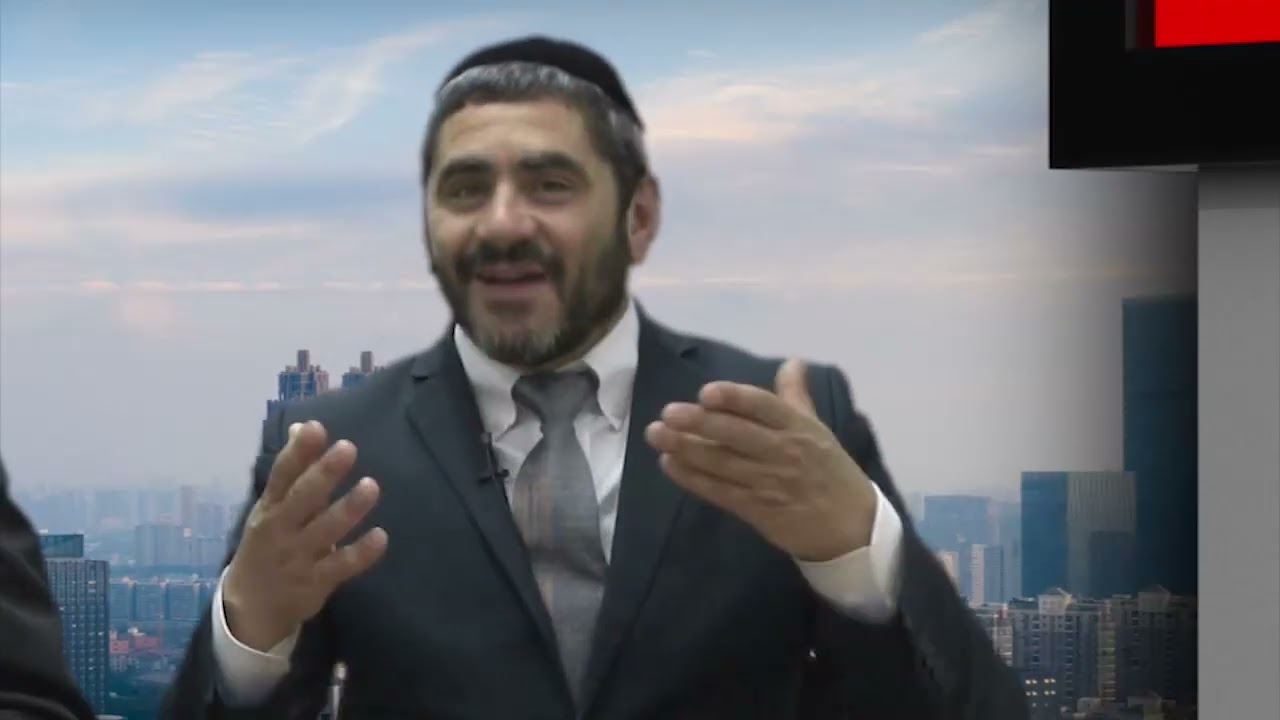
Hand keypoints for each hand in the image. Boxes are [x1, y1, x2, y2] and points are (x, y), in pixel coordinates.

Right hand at [223, 421, 387, 651]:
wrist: (249, 608)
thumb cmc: (268, 544)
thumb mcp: (272, 506)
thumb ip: (293, 468)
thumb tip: (305, 426)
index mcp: (269, 507)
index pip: (281, 476)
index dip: (298, 452)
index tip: (316, 428)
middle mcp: (280, 530)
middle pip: (302, 499)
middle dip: (324, 474)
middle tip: (348, 448)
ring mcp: (297, 558)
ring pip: (325, 531)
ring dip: (348, 509)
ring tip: (371, 486)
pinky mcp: (315, 583)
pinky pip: (341, 566)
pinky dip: (361, 553)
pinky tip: (380, 537)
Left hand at [645, 359, 876, 561]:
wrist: (851, 527)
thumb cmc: (830, 471)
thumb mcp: (818, 429)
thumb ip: (796, 396)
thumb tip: (792, 362)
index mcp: (798, 427)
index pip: (764, 407)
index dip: (735, 399)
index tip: (706, 392)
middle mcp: (782, 452)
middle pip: (736, 435)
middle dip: (699, 423)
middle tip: (667, 412)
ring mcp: (768, 482)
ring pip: (722, 463)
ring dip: (686, 449)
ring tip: (656, 434)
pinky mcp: (756, 510)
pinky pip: (720, 491)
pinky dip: (693, 479)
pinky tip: (670, 464)